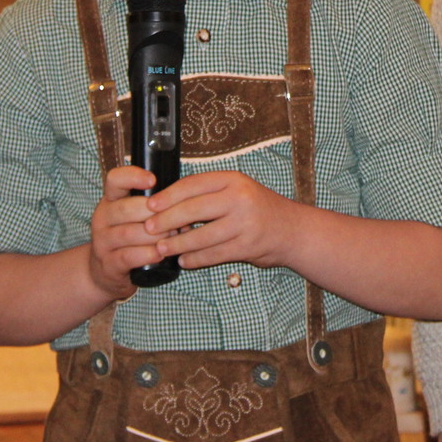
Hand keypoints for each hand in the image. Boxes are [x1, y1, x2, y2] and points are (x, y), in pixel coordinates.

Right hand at [88, 165, 167, 299]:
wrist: (106, 271)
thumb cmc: (131, 237)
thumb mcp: (136, 216)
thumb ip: (154, 205)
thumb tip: (185, 203)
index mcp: (111, 200)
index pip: (115, 179)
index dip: (133, 176)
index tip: (153, 180)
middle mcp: (103, 217)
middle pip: (126, 208)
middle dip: (154, 213)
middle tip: (175, 219)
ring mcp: (102, 241)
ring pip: (128, 233)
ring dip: (155, 236)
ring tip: (172, 237)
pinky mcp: (108, 263)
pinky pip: (128, 256)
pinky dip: (148, 255)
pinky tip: (161, 254)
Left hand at [147, 171, 302, 270]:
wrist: (292, 230)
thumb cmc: (259, 209)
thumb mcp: (238, 190)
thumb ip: (210, 194)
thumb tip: (169, 203)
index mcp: (232, 180)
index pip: (192, 185)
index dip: (167, 196)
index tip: (149, 205)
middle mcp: (239, 198)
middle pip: (193, 209)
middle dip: (166, 220)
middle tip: (148, 228)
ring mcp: (244, 223)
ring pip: (201, 236)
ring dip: (178, 244)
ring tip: (162, 248)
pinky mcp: (247, 246)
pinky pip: (214, 254)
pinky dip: (196, 259)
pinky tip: (184, 260)